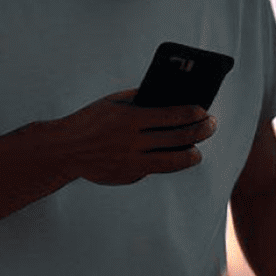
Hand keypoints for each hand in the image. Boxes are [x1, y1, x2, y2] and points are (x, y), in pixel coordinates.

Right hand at [62, 90, 217, 185]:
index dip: (194, 114)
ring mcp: (131, 162)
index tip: (204, 111)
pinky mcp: (128, 176)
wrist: (64, 149)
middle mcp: (133, 141)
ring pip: (172, 162)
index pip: (173, 116)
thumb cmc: (93, 119)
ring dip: (191, 155)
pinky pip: (154, 169)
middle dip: (201, 132)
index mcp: (130, 117)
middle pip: (179, 138)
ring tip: (197, 151)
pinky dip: (166, 163)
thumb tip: (174, 98)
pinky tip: (173, 157)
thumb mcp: (114, 102)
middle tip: (211, 126)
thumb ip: (142, 99)